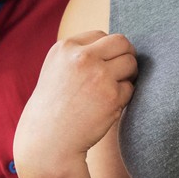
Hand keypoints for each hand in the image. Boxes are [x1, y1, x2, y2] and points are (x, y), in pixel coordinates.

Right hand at [13, 32, 138, 177]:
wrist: (47, 142)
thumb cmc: (53, 108)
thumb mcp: (56, 71)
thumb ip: (79, 55)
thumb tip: (117, 45)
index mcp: (65, 48)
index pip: (101, 35)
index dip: (106, 51)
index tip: (101, 67)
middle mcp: (82, 57)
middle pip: (122, 43)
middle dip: (125, 56)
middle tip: (119, 74)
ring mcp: (98, 75)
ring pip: (131, 63)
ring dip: (127, 76)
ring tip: (111, 91)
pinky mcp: (111, 96)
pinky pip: (131, 88)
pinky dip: (123, 98)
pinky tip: (105, 108)